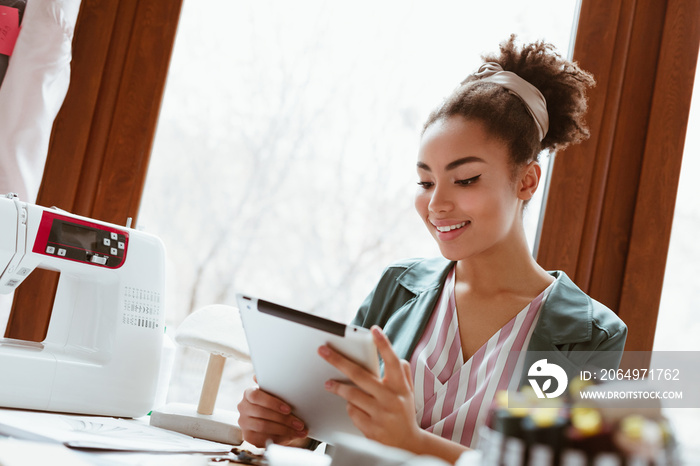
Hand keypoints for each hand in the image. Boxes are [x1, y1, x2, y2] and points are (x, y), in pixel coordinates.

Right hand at [236, 381, 308, 446]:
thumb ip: (271, 384)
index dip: (272, 403)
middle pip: (262, 414)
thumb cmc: (275, 402)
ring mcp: (244, 423)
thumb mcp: (275, 391)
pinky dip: (278, 439)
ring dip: (283, 430)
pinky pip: (262, 439)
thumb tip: (258, 376)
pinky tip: (289, 437)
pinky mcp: (248, 436)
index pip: (256, 396)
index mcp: (249, 393)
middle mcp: (243, 407)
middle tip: (299, 424)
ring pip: (263, 427)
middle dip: (284, 420)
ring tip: (298, 431)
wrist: (273, 417)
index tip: (288, 409)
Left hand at [318, 325, 423, 450]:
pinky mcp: (371, 428)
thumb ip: (403, 373)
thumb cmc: (403, 413)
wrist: (407, 445)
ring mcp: (381, 414)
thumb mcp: (408, 392)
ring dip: (337, 387)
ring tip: (329, 384)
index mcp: (401, 386)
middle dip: (338, 361)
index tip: (373, 330)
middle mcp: (391, 399)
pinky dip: (350, 407)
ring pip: (351, 394)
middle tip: (323, 351)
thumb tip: (396, 356)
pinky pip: (352, 411)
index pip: (392, 361)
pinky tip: (353, 408)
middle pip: (360, 375)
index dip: (384, 344)